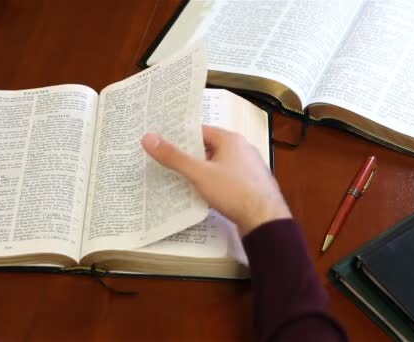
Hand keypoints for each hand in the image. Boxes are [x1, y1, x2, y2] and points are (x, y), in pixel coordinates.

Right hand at [142, 126, 291, 235]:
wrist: (265, 220)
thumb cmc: (234, 191)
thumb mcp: (199, 173)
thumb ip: (174, 157)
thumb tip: (148, 138)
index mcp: (230, 139)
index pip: (200, 131)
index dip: (180, 136)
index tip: (161, 143)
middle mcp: (242, 149)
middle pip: (207, 147)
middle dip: (188, 155)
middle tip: (165, 161)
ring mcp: (248, 167)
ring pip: (217, 164)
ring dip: (200, 170)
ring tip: (178, 178)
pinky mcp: (250, 184)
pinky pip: (225, 178)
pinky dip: (212, 182)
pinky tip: (201, 193)